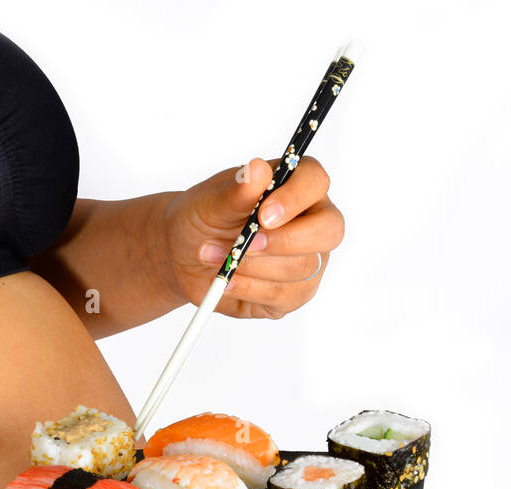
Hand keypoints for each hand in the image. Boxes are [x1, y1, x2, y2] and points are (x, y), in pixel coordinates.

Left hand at [157, 157, 343, 319]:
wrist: (182, 256)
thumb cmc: (202, 219)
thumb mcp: (210, 202)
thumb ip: (236, 190)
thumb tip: (255, 170)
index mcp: (296, 185)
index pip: (315, 182)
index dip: (295, 199)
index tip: (264, 215)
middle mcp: (311, 221)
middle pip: (328, 231)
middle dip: (285, 241)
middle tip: (247, 245)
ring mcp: (307, 259)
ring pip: (303, 267)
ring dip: (253, 266)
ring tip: (212, 256)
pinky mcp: (293, 292)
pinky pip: (284, 295)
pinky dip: (250, 289)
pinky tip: (226, 281)